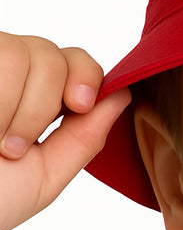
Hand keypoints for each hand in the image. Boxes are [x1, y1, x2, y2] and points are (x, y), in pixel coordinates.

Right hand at [0, 32, 130, 229]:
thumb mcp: (45, 177)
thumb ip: (85, 138)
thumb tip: (123, 95)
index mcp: (32, 100)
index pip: (73, 60)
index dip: (85, 75)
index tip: (80, 106)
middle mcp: (2, 76)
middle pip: (49, 53)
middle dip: (43, 104)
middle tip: (13, 148)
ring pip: (20, 52)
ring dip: (14, 107)